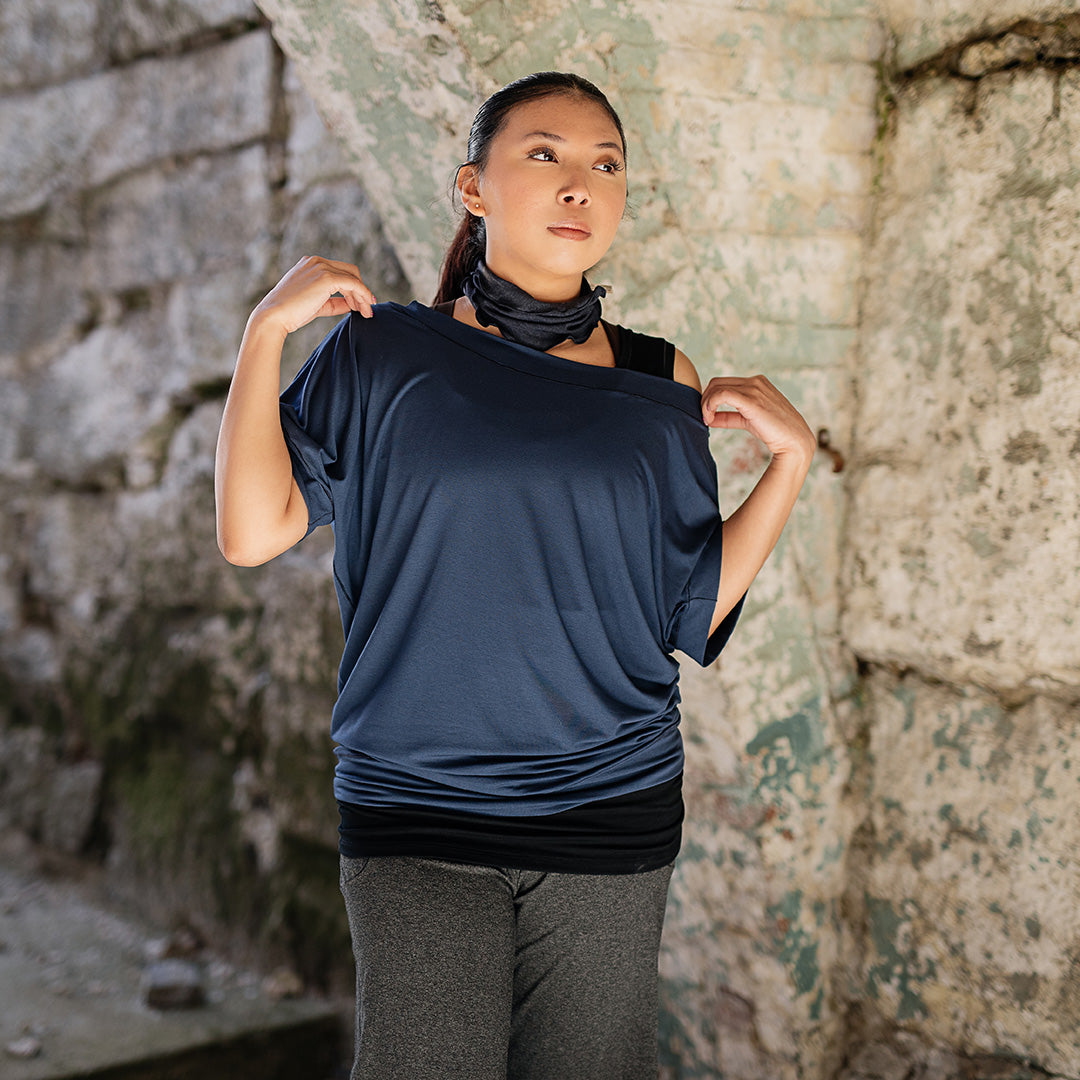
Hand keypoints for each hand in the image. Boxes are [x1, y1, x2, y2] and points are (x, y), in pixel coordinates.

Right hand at [250, 255, 377, 335]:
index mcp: (311, 264)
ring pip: (353, 278)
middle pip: (350, 271)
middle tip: (367, 310)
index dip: (353, 288)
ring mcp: (321, 267)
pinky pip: (353, 284)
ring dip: (363, 296)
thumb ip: (333, 302)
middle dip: (361, 290)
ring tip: (367, 313)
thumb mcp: (316, 305)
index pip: (339, 272)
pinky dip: (362, 295)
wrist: (274, 316)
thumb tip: (351, 305)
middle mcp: (316, 261)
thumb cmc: (290, 314)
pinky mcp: (326, 277)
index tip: (360, 304)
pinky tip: (365, 308)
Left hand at [701, 375, 815, 466]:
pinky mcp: (751, 400)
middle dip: (705, 399)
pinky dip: (710, 405)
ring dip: (706, 404)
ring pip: (717, 388)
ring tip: (706, 420)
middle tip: (703, 417)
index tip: (707, 415)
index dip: (710, 398)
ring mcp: (754, 389)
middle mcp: (755, 382)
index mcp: (757, 383)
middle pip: (717, 382)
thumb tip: (709, 419)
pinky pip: (722, 395)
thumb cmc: (774, 432)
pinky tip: (709, 418)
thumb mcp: (748, 421)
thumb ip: (730, 417)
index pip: (724, 383)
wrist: (794, 441)